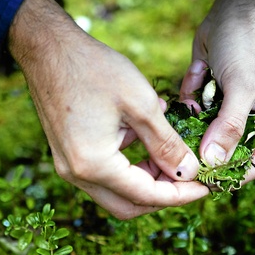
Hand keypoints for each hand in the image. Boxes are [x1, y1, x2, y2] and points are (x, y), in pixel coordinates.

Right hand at [8, 0, 208, 218]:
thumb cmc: (93, 69)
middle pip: (128, 205)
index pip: (146, 195)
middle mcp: (77, 174)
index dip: (181, 195)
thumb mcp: (141, 104)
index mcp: (94, 164)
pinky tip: (145, 138)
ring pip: (116, 192)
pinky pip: (104, 174)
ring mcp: (69, 166)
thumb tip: (189, 172)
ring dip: (146, 181)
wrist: (48, 48)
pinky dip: (129, 166)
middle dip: (162, 196)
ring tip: (172, 155)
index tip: (206, 187)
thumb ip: (167, 144)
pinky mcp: (68, 155)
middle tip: (189, 178)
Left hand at [181, 0, 254, 182]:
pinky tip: (198, 75)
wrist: (232, 12)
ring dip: (194, 125)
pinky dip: (190, 104)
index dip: (232, 175)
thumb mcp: (241, 87)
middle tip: (185, 150)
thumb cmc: (247, 47)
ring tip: (196, 99)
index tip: (204, 180)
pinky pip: (195, 120)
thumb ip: (229, 126)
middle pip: (230, 156)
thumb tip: (213, 162)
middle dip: (207, 151)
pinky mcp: (213, 106)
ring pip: (208, 140)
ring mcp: (233, 116)